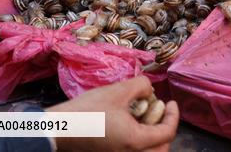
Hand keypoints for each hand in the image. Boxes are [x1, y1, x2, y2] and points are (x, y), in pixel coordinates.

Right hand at [47, 75, 178, 151]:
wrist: (57, 129)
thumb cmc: (86, 110)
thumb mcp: (118, 91)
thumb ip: (141, 86)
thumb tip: (150, 91)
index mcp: (135, 142)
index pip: (167, 133)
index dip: (173, 115)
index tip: (170, 102)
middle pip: (161, 148)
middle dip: (165, 129)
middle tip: (160, 113)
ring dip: (153, 137)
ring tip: (146, 119)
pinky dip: (139, 142)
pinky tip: (132, 125)